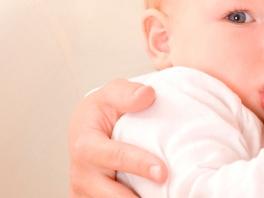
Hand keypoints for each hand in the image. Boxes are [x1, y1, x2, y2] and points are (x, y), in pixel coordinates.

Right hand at [68, 79, 167, 196]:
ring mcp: (84, 192)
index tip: (162, 172)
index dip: (139, 165)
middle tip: (166, 195)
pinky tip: (148, 196)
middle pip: (111, 193)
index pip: (115, 157)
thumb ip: (127, 93)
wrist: (85, 127)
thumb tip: (147, 94)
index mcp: (86, 145)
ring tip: (162, 196)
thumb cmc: (101, 110)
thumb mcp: (111, 93)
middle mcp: (81, 174)